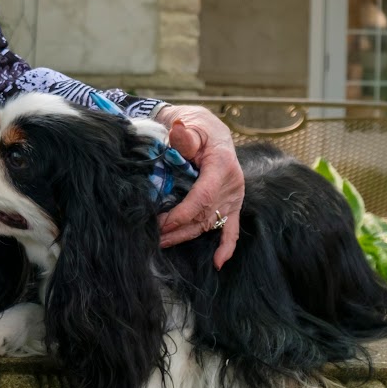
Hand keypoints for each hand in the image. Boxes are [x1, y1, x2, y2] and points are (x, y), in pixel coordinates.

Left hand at [153, 106, 244, 268]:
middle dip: (178, 229)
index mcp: (222, 166)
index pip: (202, 198)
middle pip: (204, 215)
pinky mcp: (232, 204)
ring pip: (210, 225)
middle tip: (153, 237)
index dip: (181, 214)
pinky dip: (227, 246)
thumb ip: (185, 134)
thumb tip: (177, 130)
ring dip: (187, 236)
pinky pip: (232, 229)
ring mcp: (233, 198)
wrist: (210, 130)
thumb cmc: (198, 127)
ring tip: (163, 244)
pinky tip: (218, 262)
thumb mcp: (191, 125)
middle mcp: (231, 185)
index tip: (160, 223)